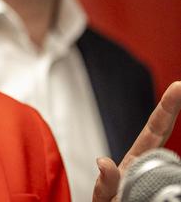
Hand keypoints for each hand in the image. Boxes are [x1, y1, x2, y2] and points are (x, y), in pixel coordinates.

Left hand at [92, 81, 180, 201]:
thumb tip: (104, 162)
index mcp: (134, 163)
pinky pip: (174, 189)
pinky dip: (173, 190)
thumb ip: (104, 184)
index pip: (153, 131)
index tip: (179, 86)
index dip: (166, 108)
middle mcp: (150, 167)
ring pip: (174, 170)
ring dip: (165, 179)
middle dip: (172, 111)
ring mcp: (160, 179)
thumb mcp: (103, 199)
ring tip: (134, 193)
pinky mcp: (170, 192)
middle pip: (166, 137)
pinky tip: (164, 192)